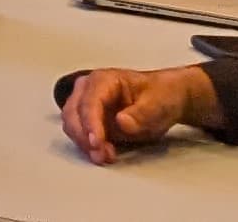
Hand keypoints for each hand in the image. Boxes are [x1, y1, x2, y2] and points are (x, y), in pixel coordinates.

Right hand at [59, 66, 217, 163]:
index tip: (96, 142)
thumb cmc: (160, 96)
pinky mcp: (90, 121)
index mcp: (104, 80)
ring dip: (84, 143)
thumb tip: (121, 122)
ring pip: (72, 125)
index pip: (89, 102)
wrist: (165, 100)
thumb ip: (141, 113)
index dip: (90, 123)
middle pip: (73, 113)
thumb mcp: (158, 103)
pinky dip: (88, 146)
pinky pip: (80, 135)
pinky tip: (104, 155)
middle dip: (83, 136)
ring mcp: (86, 105)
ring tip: (105, 157)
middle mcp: (88, 90)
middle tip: (101, 155)